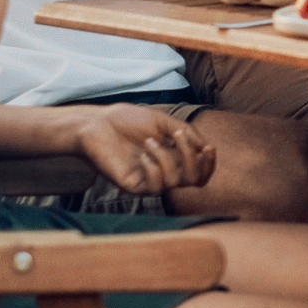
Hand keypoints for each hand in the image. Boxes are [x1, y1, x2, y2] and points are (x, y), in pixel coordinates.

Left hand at [71, 104, 215, 195]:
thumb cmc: (128, 121)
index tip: (209, 148)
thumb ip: (187, 133)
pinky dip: (154, 168)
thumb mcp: (164, 122)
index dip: (209, 164)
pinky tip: (142, 154)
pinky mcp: (134, 186)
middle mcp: (164, 171)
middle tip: (177, 136)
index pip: (200, 172)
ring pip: (175, 183)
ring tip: (149, 141)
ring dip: (167, 158)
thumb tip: (207, 147)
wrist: (98, 124)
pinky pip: (155, 186)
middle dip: (192, 159)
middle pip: (194, 180)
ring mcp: (149, 180)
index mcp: (173, 157)